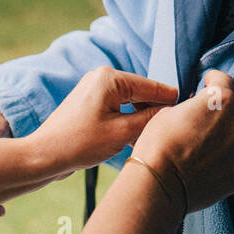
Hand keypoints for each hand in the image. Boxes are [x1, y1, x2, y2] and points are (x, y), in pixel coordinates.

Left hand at [30, 66, 178, 173]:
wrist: (44, 156)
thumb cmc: (80, 143)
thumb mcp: (122, 132)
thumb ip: (150, 118)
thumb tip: (170, 110)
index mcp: (110, 78)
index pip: (151, 86)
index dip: (170, 99)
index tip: (190, 107)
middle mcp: (101, 77)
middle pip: (140, 93)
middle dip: (154, 110)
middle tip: (173, 128)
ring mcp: (93, 90)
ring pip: (129, 102)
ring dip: (141, 118)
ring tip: (154, 136)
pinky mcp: (88, 104)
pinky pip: (117, 108)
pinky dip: (127, 120)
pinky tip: (135, 138)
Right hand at [130, 69, 233, 213]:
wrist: (158, 186)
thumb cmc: (158, 146)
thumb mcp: (169, 112)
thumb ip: (193, 107)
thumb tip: (197, 112)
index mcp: (221, 100)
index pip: (225, 81)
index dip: (214, 82)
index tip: (209, 85)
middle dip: (223, 118)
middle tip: (202, 128)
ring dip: (228, 141)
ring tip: (204, 152)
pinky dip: (226, 162)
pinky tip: (206, 168)